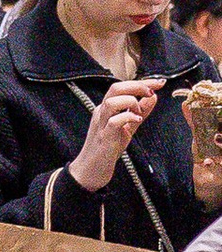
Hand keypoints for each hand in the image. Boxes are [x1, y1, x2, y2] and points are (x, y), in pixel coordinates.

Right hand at [71, 77, 162, 194]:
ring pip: (112, 101)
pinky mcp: (104, 137)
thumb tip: (152, 96)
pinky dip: (128, 117)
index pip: (123, 87)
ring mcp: (101, 124)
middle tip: (151, 93)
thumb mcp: (128, 127)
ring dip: (131, 102)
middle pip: (116, 88)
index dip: (143, 82)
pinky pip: (114, 121)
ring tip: (139, 113)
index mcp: (106, 108)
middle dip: (137, 86)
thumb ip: (140, 112)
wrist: (91, 170)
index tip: (160, 82)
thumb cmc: (107, 148)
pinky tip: (136, 121)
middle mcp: (101, 112)